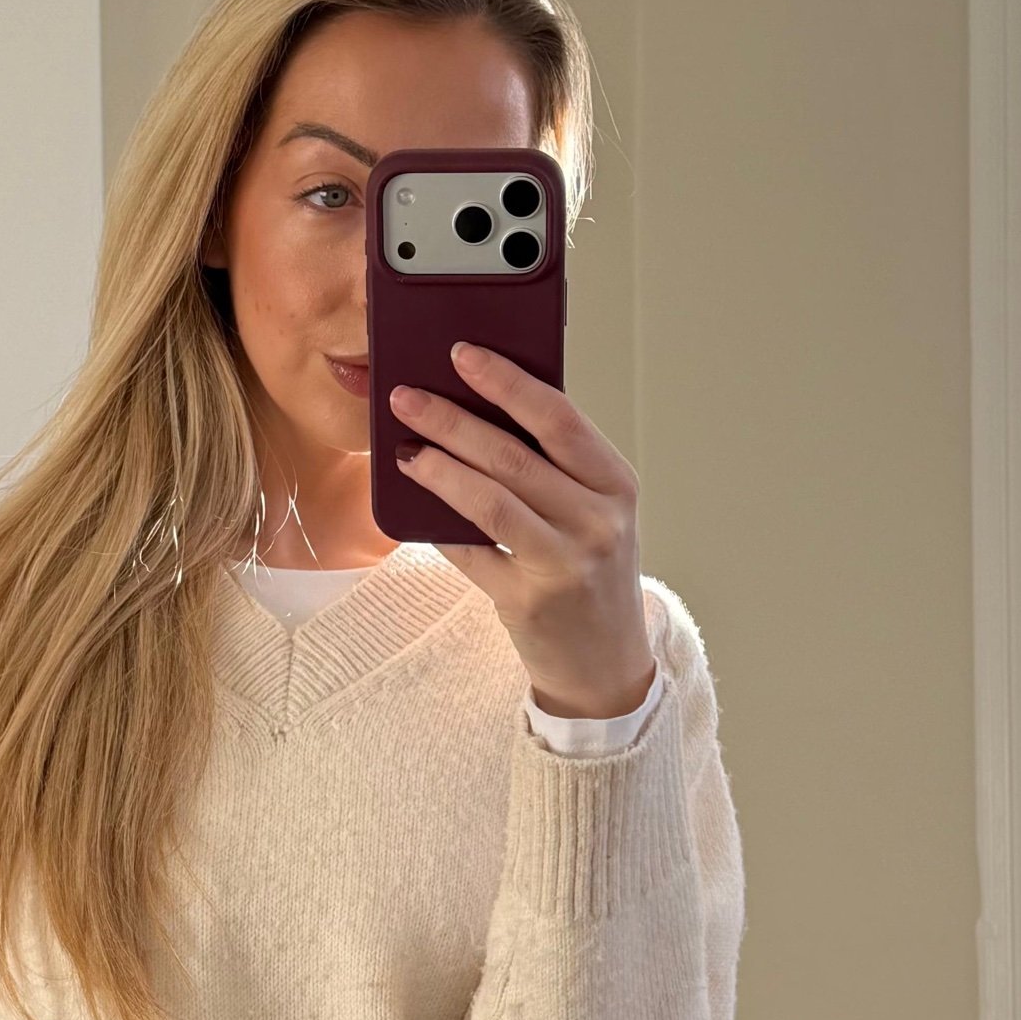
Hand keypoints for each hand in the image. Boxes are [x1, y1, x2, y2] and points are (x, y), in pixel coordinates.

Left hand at [389, 342, 654, 720]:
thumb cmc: (592, 574)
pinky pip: (470, 552)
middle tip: (406, 397)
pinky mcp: (528, 601)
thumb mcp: (594, 512)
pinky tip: (414, 505)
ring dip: (439, 469)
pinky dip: (438, 527)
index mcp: (616, 485)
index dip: (507, 382)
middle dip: (452, 420)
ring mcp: (565, 564)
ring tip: (404, 449)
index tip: (462, 355)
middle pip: (513, 456)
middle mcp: (597, 522)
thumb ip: (555, 467)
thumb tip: (478, 409)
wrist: (605, 665)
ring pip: (489, 501)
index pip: (559, 419)